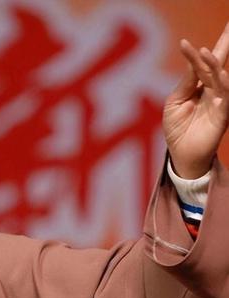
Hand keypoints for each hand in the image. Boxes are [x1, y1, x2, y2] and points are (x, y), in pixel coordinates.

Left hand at [163, 22, 228, 178]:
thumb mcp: (175, 102)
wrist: (181, 154)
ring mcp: (219, 102)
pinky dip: (224, 89)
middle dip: (223, 46)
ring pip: (220, 79)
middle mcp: (213, 90)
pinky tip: (221, 78)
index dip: (198, 52)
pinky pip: (226, 100)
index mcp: (200, 86)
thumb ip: (186, 83)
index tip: (187, 41)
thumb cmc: (177, 128)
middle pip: (217, 65)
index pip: (202, 65)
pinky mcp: (222, 116)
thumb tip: (192, 60)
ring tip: (207, 52)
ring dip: (214, 66)